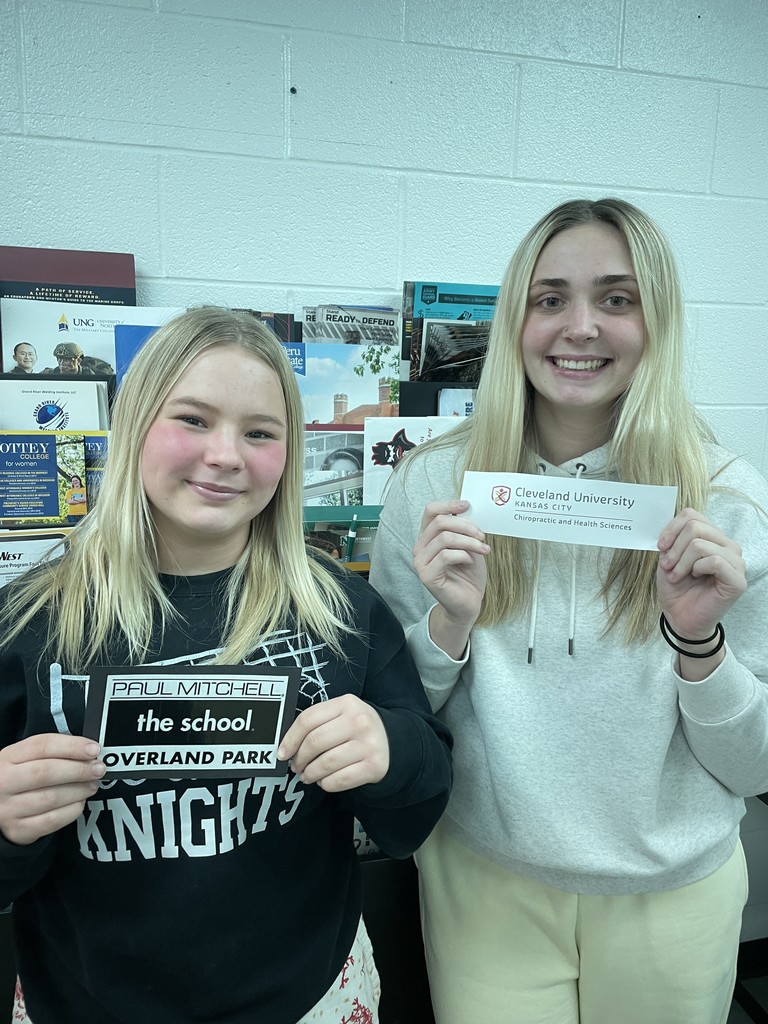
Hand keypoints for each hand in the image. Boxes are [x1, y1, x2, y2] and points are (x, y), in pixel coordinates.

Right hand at [0, 734, 104, 845]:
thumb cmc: (19, 778)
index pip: (42, 745)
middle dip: (79, 769)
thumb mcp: (26, 758)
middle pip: (45, 772)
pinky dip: (72, 810)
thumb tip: (89, 753)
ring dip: (79, 790)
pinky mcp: (18, 830)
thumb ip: (54, 752)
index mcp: (8, 757)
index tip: (94, 749)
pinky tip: (79, 802)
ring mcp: (8, 808)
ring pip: (50, 798)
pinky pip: (52, 821)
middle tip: (98, 769)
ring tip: (91, 785)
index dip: (72, 746)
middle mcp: (4, 782)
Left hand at [277, 695, 388, 792]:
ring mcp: (369, 744)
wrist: (392, 741)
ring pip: (325, 763)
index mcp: (346, 703)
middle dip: (299, 759)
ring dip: (310, 774)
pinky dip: (326, 784)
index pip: (308, 719)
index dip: (290, 739)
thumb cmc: (357, 729)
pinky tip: (324, 780)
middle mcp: (359, 721)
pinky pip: (339, 780)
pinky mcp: (375, 766)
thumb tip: (287, 746)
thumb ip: (317, 723)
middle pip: (315, 742)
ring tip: (308, 775)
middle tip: (296, 766)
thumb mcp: (341, 715)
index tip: (282, 753)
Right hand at [413, 499, 488, 626]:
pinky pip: (446, 555)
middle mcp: (420, 548)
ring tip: (483, 549)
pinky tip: (471, 561)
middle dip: (466, 525)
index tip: (467, 505)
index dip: (448, 504)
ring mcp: (420, 562)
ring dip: (469, 541)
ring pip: (445, 538)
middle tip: (482, 535)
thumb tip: (469, 509)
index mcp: (428, 537)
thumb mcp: (469, 545)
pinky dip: (464, 555)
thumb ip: (464, 529)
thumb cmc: (469, 574)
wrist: (469, 603)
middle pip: (440, 522)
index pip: (430, 511)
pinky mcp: (426, 575)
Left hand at [657, 508, 746, 638]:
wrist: (681, 618)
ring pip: (700, 544)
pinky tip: (694, 578)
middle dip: (674, 548)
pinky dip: (696, 569)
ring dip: (681, 562)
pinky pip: (713, 561)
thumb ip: (673, 538)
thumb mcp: (669, 557)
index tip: (660, 546)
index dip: (671, 529)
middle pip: (695, 527)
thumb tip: (669, 524)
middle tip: (667, 566)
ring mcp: (735, 562)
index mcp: (713, 537)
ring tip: (677, 576)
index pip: (692, 515)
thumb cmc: (677, 589)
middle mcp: (728, 546)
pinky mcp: (737, 579)